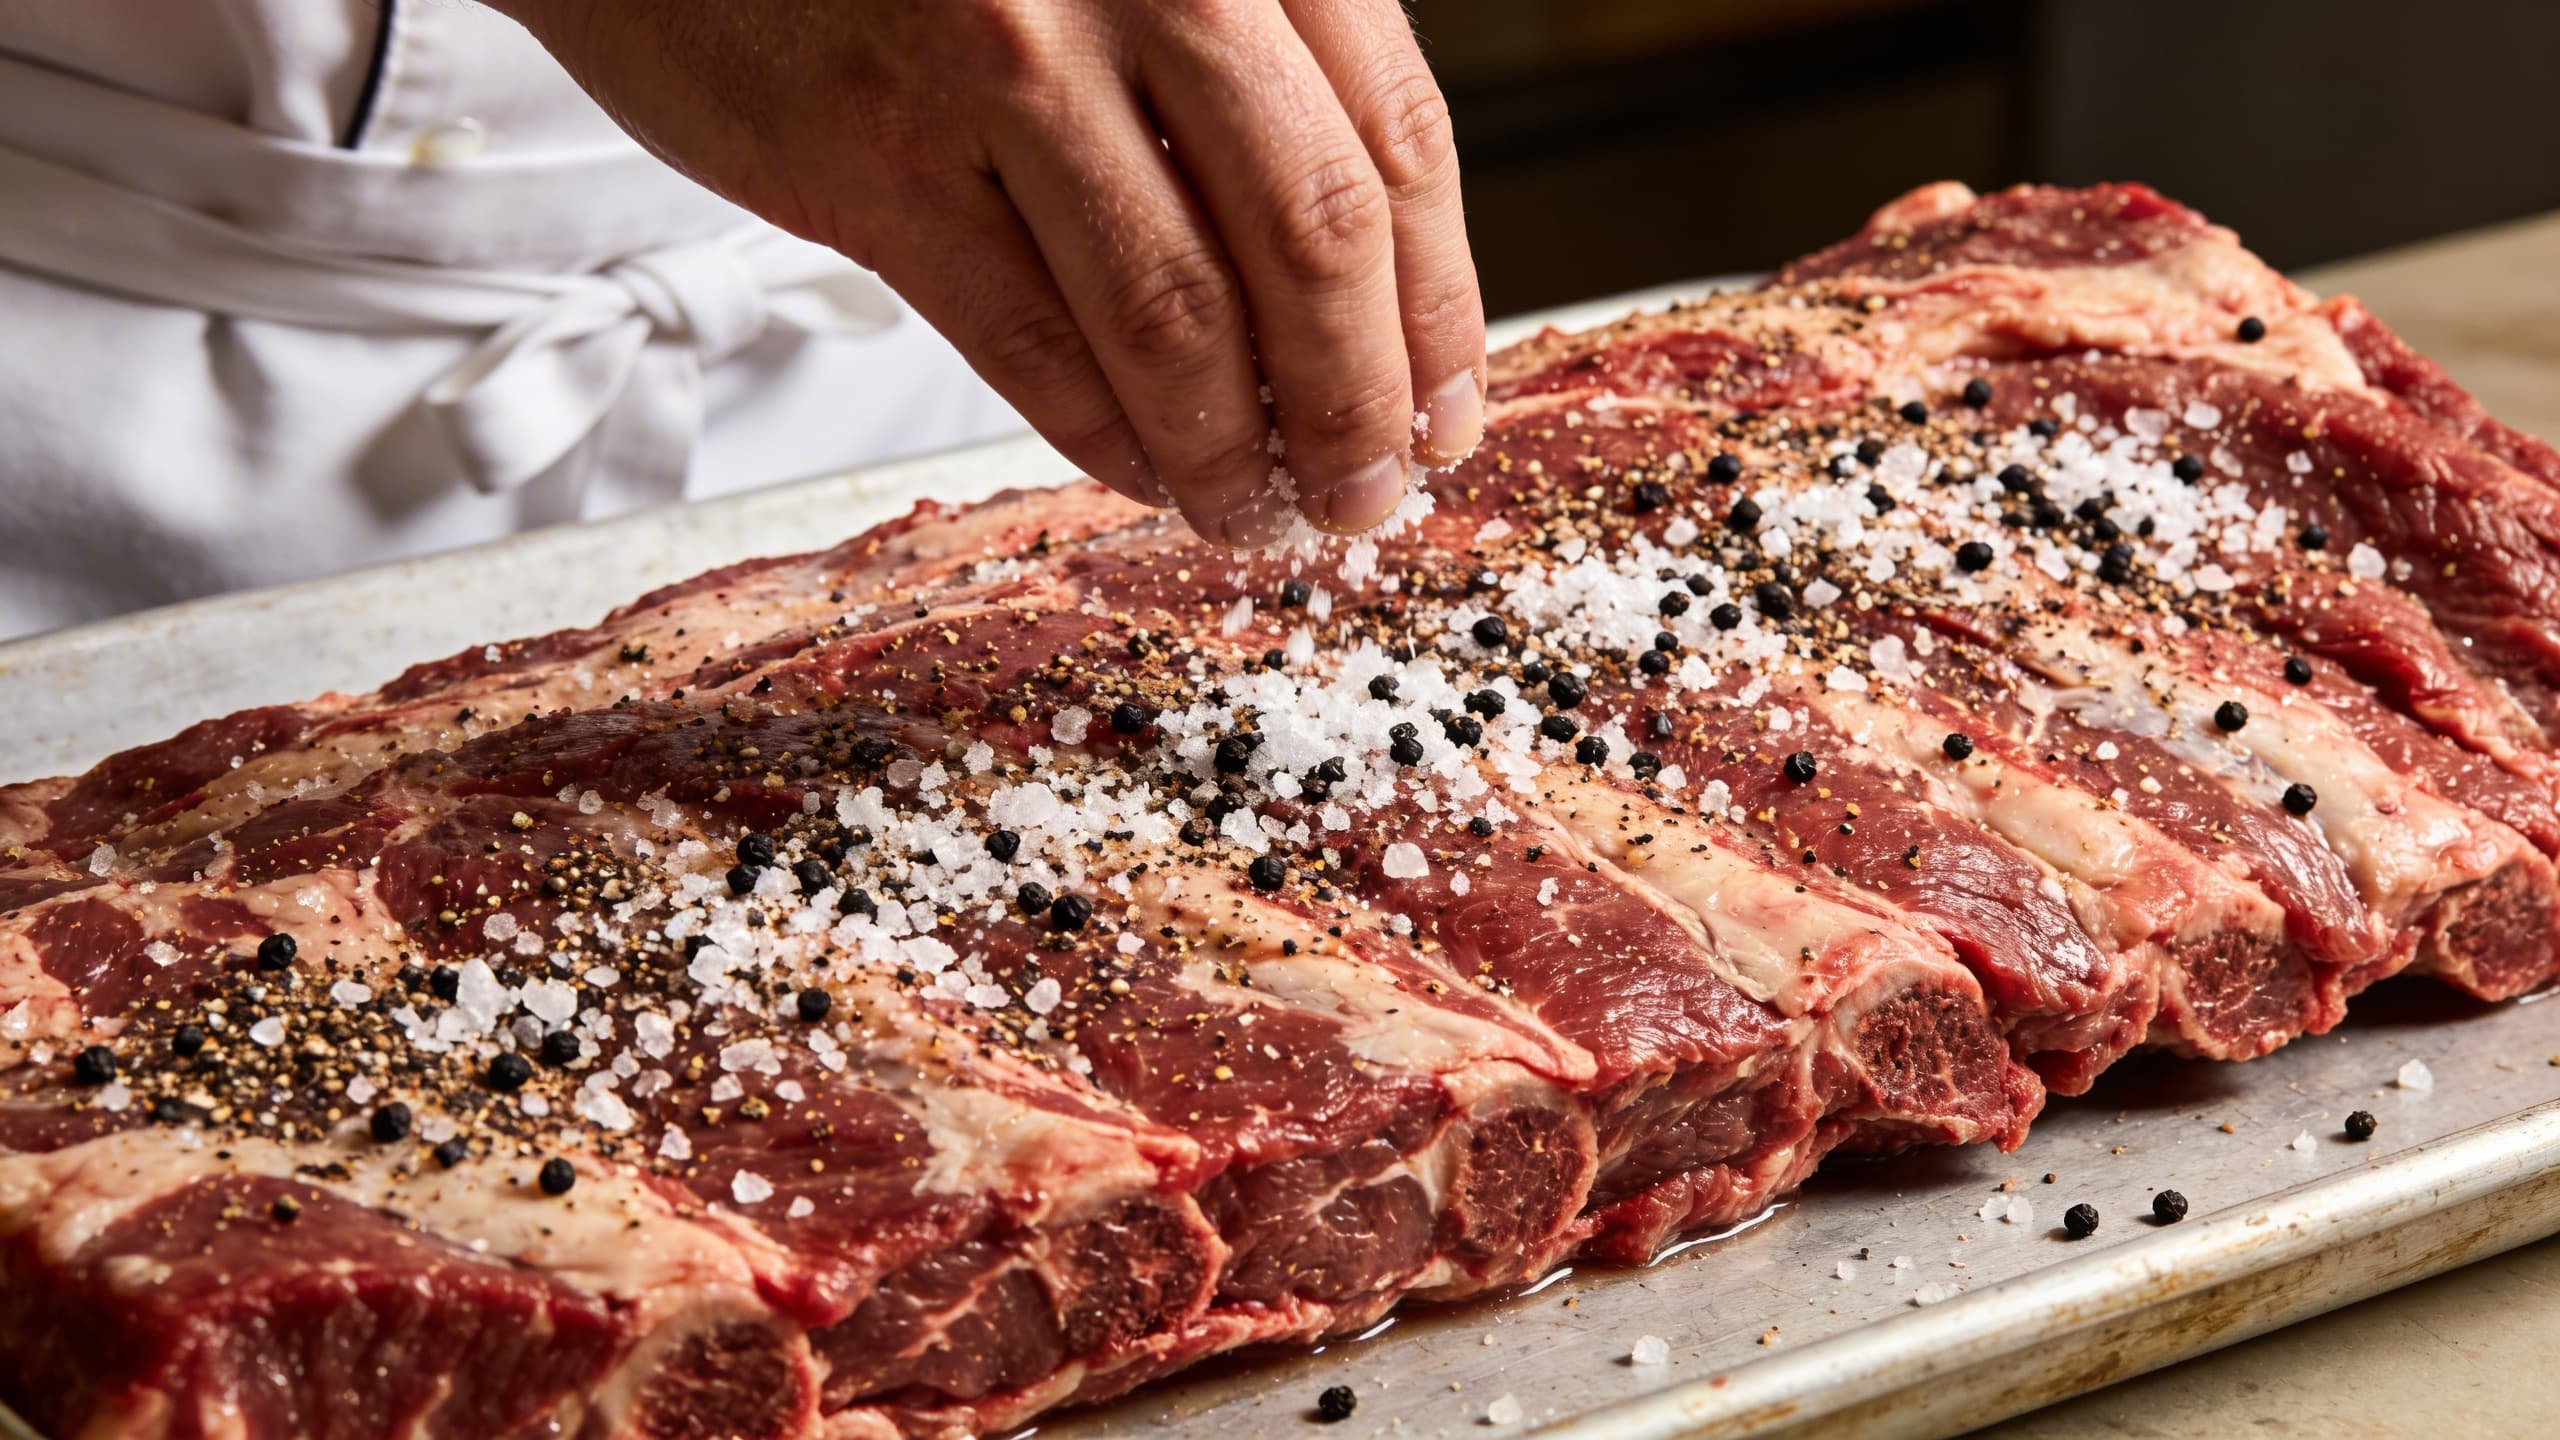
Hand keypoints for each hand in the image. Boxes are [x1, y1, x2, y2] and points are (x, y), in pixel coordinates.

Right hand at [494, 0, 1487, 543]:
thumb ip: (1249, 71)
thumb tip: (1372, 298)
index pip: (1396, 141)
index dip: (1441, 307)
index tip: (1447, 411)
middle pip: (1313, 238)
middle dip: (1361, 403)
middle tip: (1370, 495)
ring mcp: (1006, 60)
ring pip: (1176, 314)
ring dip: (1234, 449)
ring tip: (1260, 513)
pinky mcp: (880, 160)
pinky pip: (1032, 345)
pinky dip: (1106, 437)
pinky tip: (1144, 473)